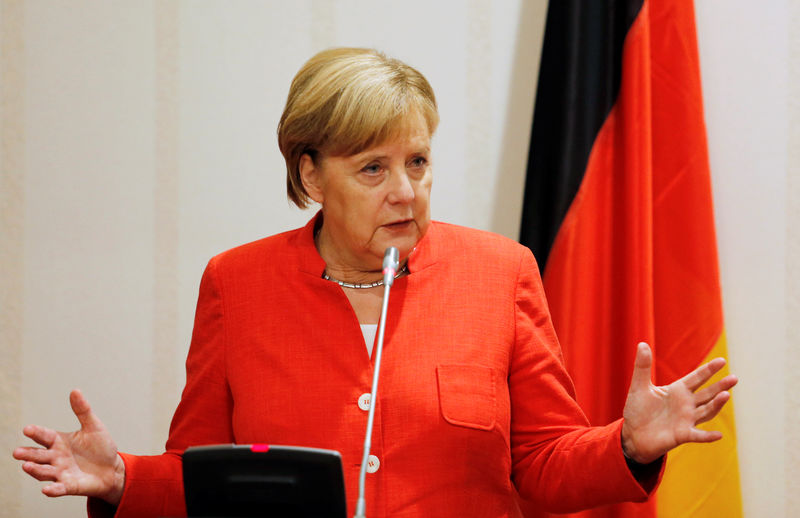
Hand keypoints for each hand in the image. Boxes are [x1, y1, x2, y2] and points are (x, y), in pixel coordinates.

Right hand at [12, 389, 124, 504]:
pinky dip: (53, 490)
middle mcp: (56, 457)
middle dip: (28, 454)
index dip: (36, 433)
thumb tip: (75, 390)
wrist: (113, 469)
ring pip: (44, 472)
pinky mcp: (69, 486)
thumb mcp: (93, 426)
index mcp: (59, 441)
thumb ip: (83, 410)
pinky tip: (47, 489)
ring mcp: (61, 472)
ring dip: (35, 470)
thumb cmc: (101, 448)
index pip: (44, 436)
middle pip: (39, 455)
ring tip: (26, 466)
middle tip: (17, 452)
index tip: (27, 429)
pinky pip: (59, 488)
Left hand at [621, 342, 737, 464]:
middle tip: (734, 378)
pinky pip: (697, 435)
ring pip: (706, 411)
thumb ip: (642, 366)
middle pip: (707, 394)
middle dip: (720, 386)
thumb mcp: (639, 386)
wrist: (633, 434)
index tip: (722, 361)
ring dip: (716, 405)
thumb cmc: (638, 410)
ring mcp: (686, 420)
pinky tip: (718, 435)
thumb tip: (642, 343)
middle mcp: (686, 404)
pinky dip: (707, 436)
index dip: (708, 370)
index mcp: (678, 390)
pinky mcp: (682, 435)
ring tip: (726, 395)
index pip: (697, 378)